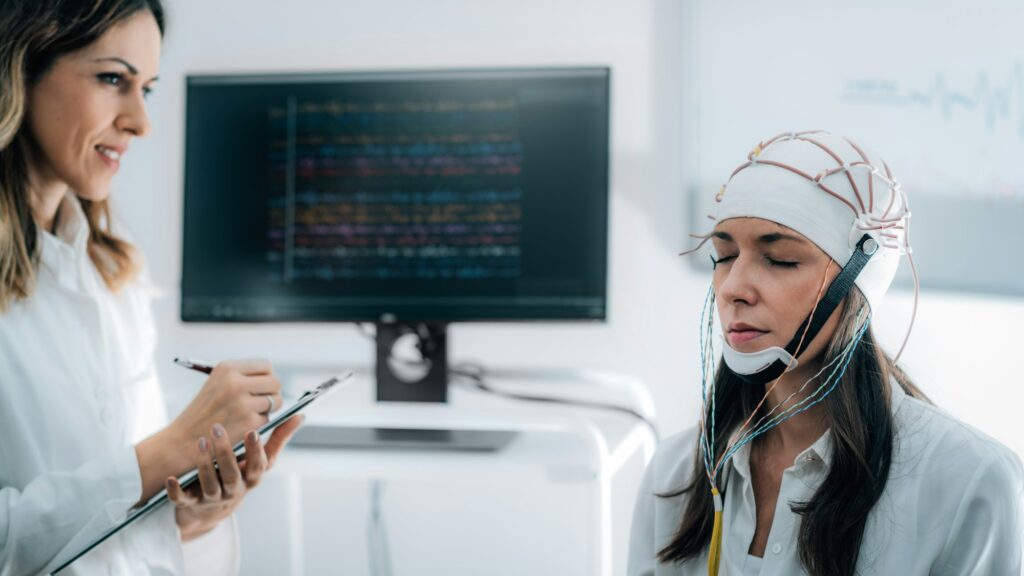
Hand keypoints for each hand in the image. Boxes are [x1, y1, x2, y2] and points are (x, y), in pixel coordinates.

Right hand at [135, 360, 282, 502]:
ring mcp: (242, 402)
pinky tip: (241, 425)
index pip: (266, 366)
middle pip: (275, 382)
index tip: (259, 387)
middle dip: (271, 393)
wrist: (184, 439)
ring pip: (275, 401)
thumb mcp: (218, 383)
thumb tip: (273, 377)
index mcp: (227, 368)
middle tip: (260, 402)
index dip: (266, 378)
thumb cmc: (205, 410)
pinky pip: (267, 419)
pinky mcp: (248, 421)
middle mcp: (235, 382)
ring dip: (267, 409)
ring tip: (247, 413)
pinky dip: (258, 424)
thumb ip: (244, 377)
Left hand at [166, 415, 304, 541]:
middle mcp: (233, 490)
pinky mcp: (191, 504)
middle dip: (225, 454)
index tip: (252, 431)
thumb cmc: (241, 476)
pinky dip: (176, 492)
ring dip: (204, 466)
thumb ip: (278, 439)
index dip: (256, 451)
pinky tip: (171, 478)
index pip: (258, 466)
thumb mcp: (261, 462)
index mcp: (251, 478)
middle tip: (216, 428)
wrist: (213, 510)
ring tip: (200, 442)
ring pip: (209, 485)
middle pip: (232, 475)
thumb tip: (299, 415)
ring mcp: (212, 498)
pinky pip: (182, 500)